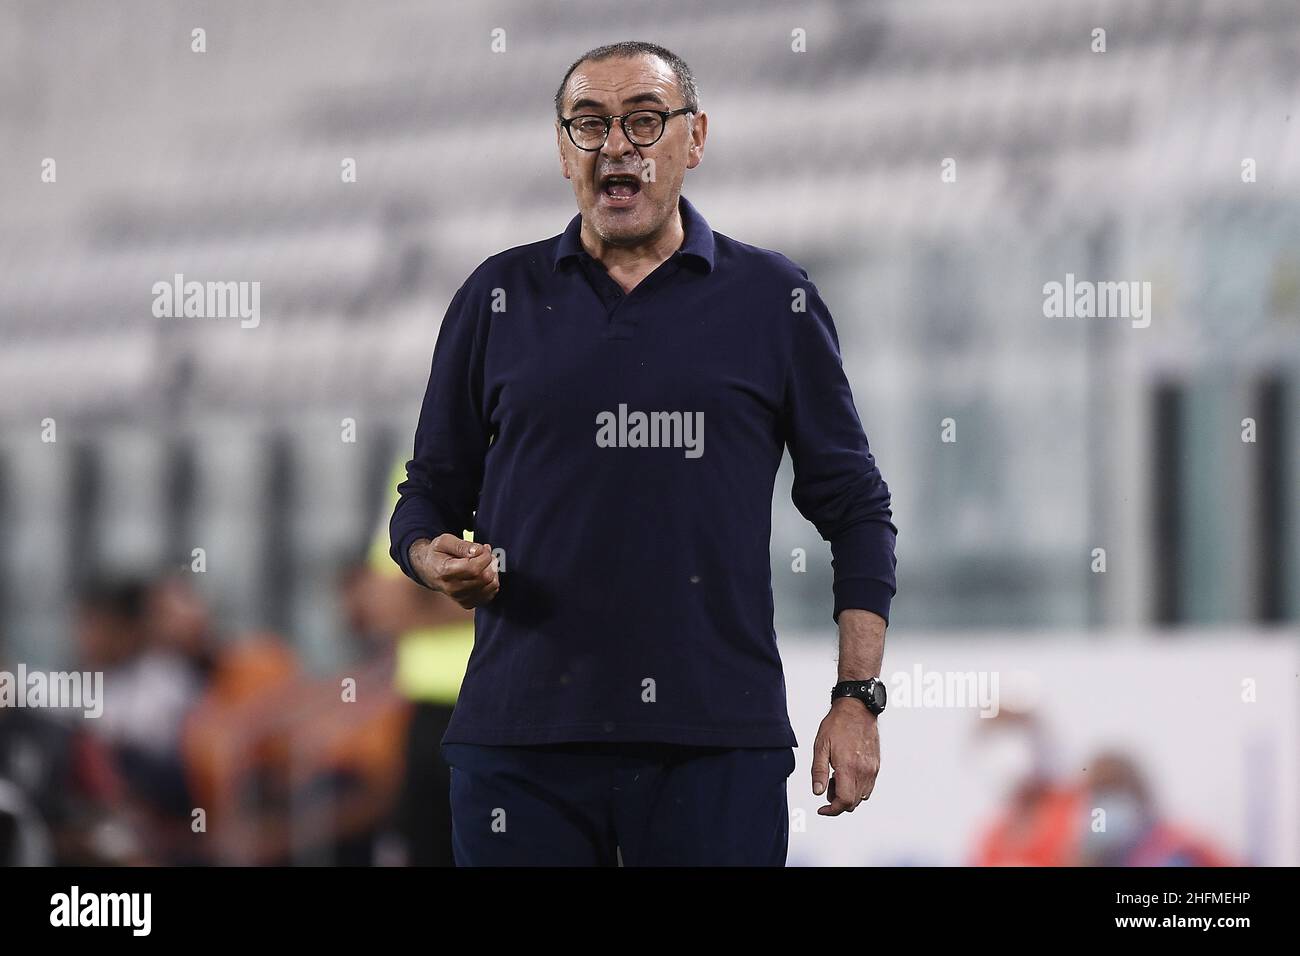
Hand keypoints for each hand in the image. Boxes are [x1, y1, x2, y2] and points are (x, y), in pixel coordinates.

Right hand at [409, 534, 499, 608]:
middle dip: (491, 562)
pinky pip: (490, 594)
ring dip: (493, 572)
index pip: (475, 568)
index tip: (483, 548)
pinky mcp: (467, 603)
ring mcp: (460, 598)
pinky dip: (492, 582)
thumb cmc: (437, 553)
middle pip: (484, 578)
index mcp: (445, 572)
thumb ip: (462, 545)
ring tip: (485, 562)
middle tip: (486, 553)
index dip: (485, 556)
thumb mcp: (445, 541)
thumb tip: (479, 551)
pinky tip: (484, 573)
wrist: (428, 570)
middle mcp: (452, 588)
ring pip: (491, 586)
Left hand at [811, 698, 879, 814]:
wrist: (857, 709)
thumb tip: (818, 792)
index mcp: (848, 767)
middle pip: (853, 802)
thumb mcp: (821, 746)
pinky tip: (847, 772)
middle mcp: (864, 771)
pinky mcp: (876, 765)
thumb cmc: (837, 724)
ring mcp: (872, 769)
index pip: (844, 801)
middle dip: (838, 801)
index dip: (832, 810)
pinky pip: (868, 786)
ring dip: (848, 794)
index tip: (822, 809)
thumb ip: (818, 771)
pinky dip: (857, 787)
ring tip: (836, 775)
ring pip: (862, 796)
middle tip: (827, 784)